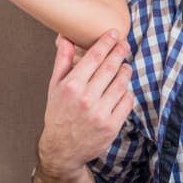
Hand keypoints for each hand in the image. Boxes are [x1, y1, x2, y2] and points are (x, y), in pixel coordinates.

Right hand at [37, 31, 134, 180]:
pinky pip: (127, 101)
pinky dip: (127, 92)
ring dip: (126, 71)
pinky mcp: (111, 126)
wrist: (62, 149)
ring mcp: (100, 113)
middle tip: (125, 44)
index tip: (114, 33)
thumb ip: (62, 61)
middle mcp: (86, 98)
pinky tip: (123, 88)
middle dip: (120, 52)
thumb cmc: (58, 114)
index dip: (107, 42)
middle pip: (111, 67)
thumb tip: (66, 37)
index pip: (94, 57)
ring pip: (121, 83)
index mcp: (72, 86)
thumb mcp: (54, 86)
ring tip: (125, 66)